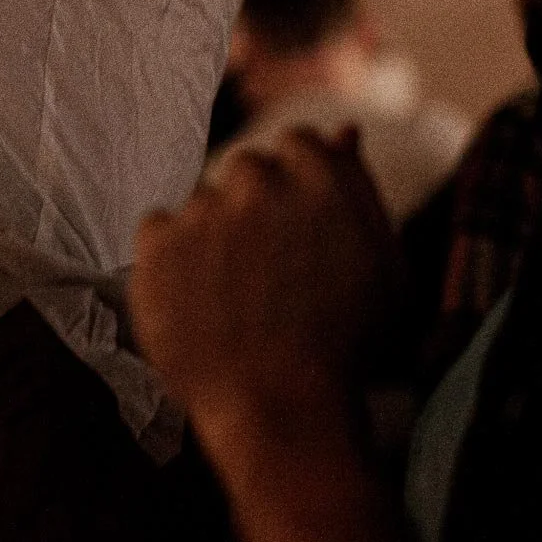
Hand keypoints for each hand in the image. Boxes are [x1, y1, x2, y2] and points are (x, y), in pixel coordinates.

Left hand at [130, 127, 399, 440]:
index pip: (295, 144)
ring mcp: (204, 210)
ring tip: (233, 301)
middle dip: (253, 207)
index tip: (292, 228)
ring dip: (212, 237)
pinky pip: (158, 231)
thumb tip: (344, 132)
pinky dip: (169, 261)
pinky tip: (197, 302)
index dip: (294, 187)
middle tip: (264, 271)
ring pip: (202, 204)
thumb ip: (360, 192)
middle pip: (246, 168)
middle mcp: (261, 181)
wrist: (279, 409)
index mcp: (323, 178)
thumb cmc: (346, 350)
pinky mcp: (157, 241)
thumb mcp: (384, 268)